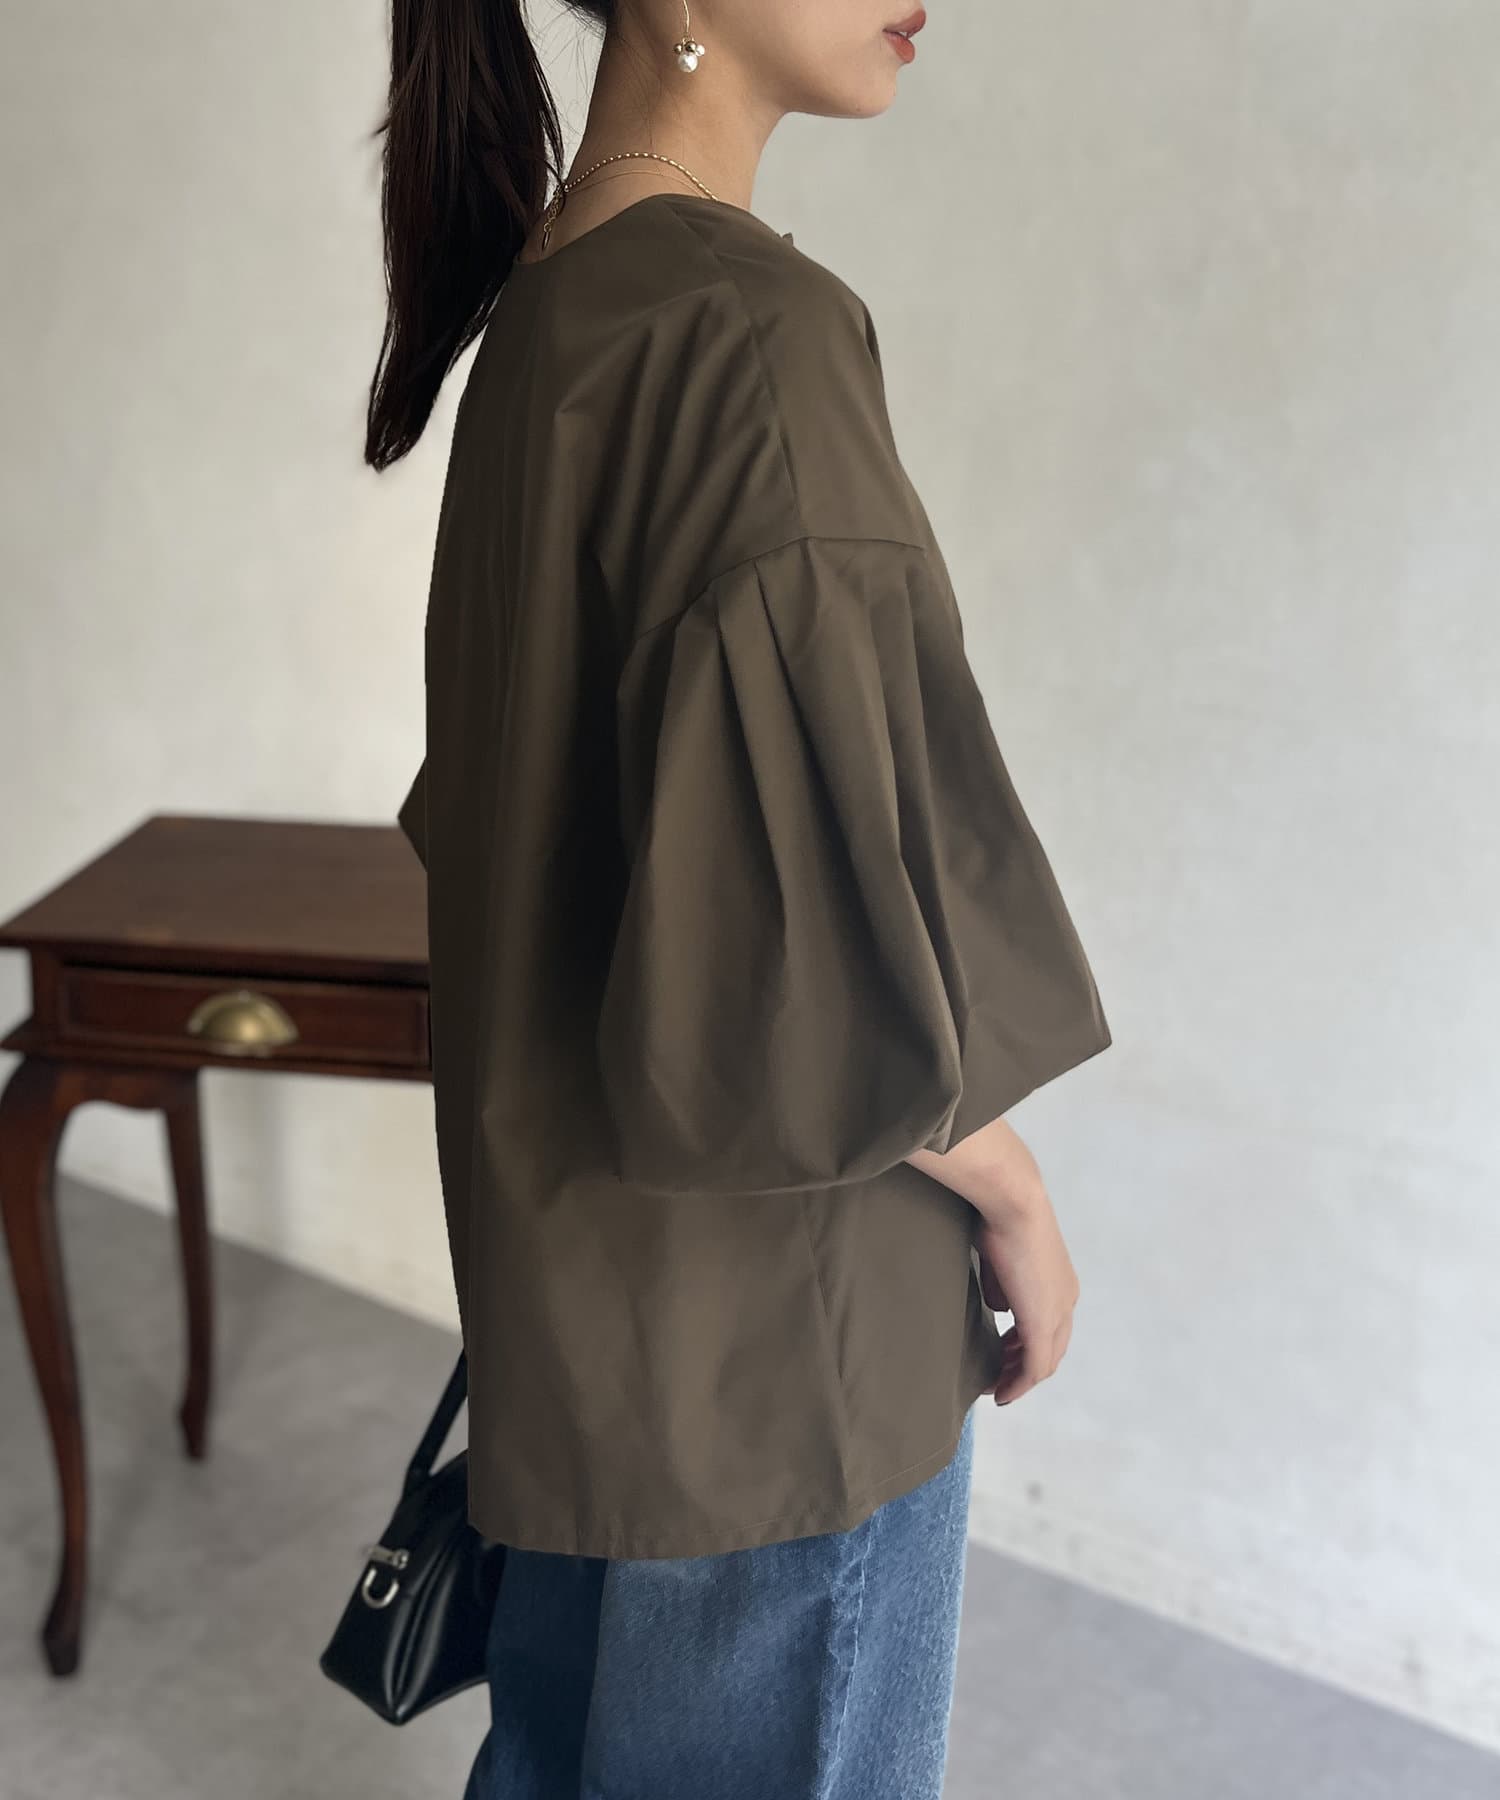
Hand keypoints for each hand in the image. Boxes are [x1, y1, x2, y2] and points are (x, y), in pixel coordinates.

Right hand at [972, 1195, 1078, 1405]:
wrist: (1013, 1203)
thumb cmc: (1000, 1217)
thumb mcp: (1000, 1256)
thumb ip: (1002, 1284)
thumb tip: (998, 1306)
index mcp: (1059, 1281)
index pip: (1049, 1325)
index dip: (1026, 1345)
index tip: (1002, 1355)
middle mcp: (1066, 1299)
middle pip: (1052, 1349)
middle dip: (1024, 1367)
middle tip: (999, 1379)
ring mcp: (1058, 1311)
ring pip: (1044, 1361)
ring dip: (1020, 1378)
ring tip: (997, 1388)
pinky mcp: (1042, 1321)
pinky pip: (1034, 1366)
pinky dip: (1018, 1384)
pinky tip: (1001, 1393)